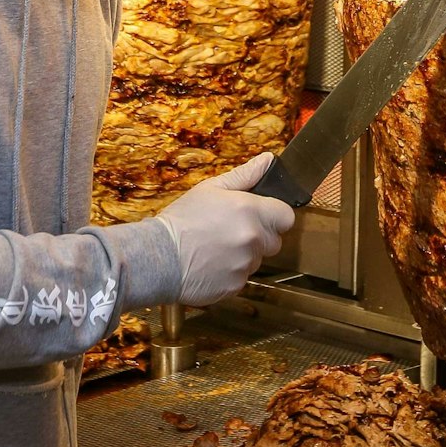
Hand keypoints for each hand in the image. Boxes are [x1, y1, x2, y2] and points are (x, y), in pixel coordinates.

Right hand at [155, 153, 297, 306]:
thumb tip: (268, 160)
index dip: (275, 216)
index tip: (261, 216)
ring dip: (244, 255)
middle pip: (274, 241)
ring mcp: (245, 265)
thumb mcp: (210, 189)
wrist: (159, 256)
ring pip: (257, 260)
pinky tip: (211, 264)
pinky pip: (242, 278)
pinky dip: (231, 273)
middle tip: (231, 231)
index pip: (286, 217)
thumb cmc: (182, 219)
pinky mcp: (236, 286)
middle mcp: (253, 239)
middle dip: (260, 236)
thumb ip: (244, 175)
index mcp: (250, 211)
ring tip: (216, 248)